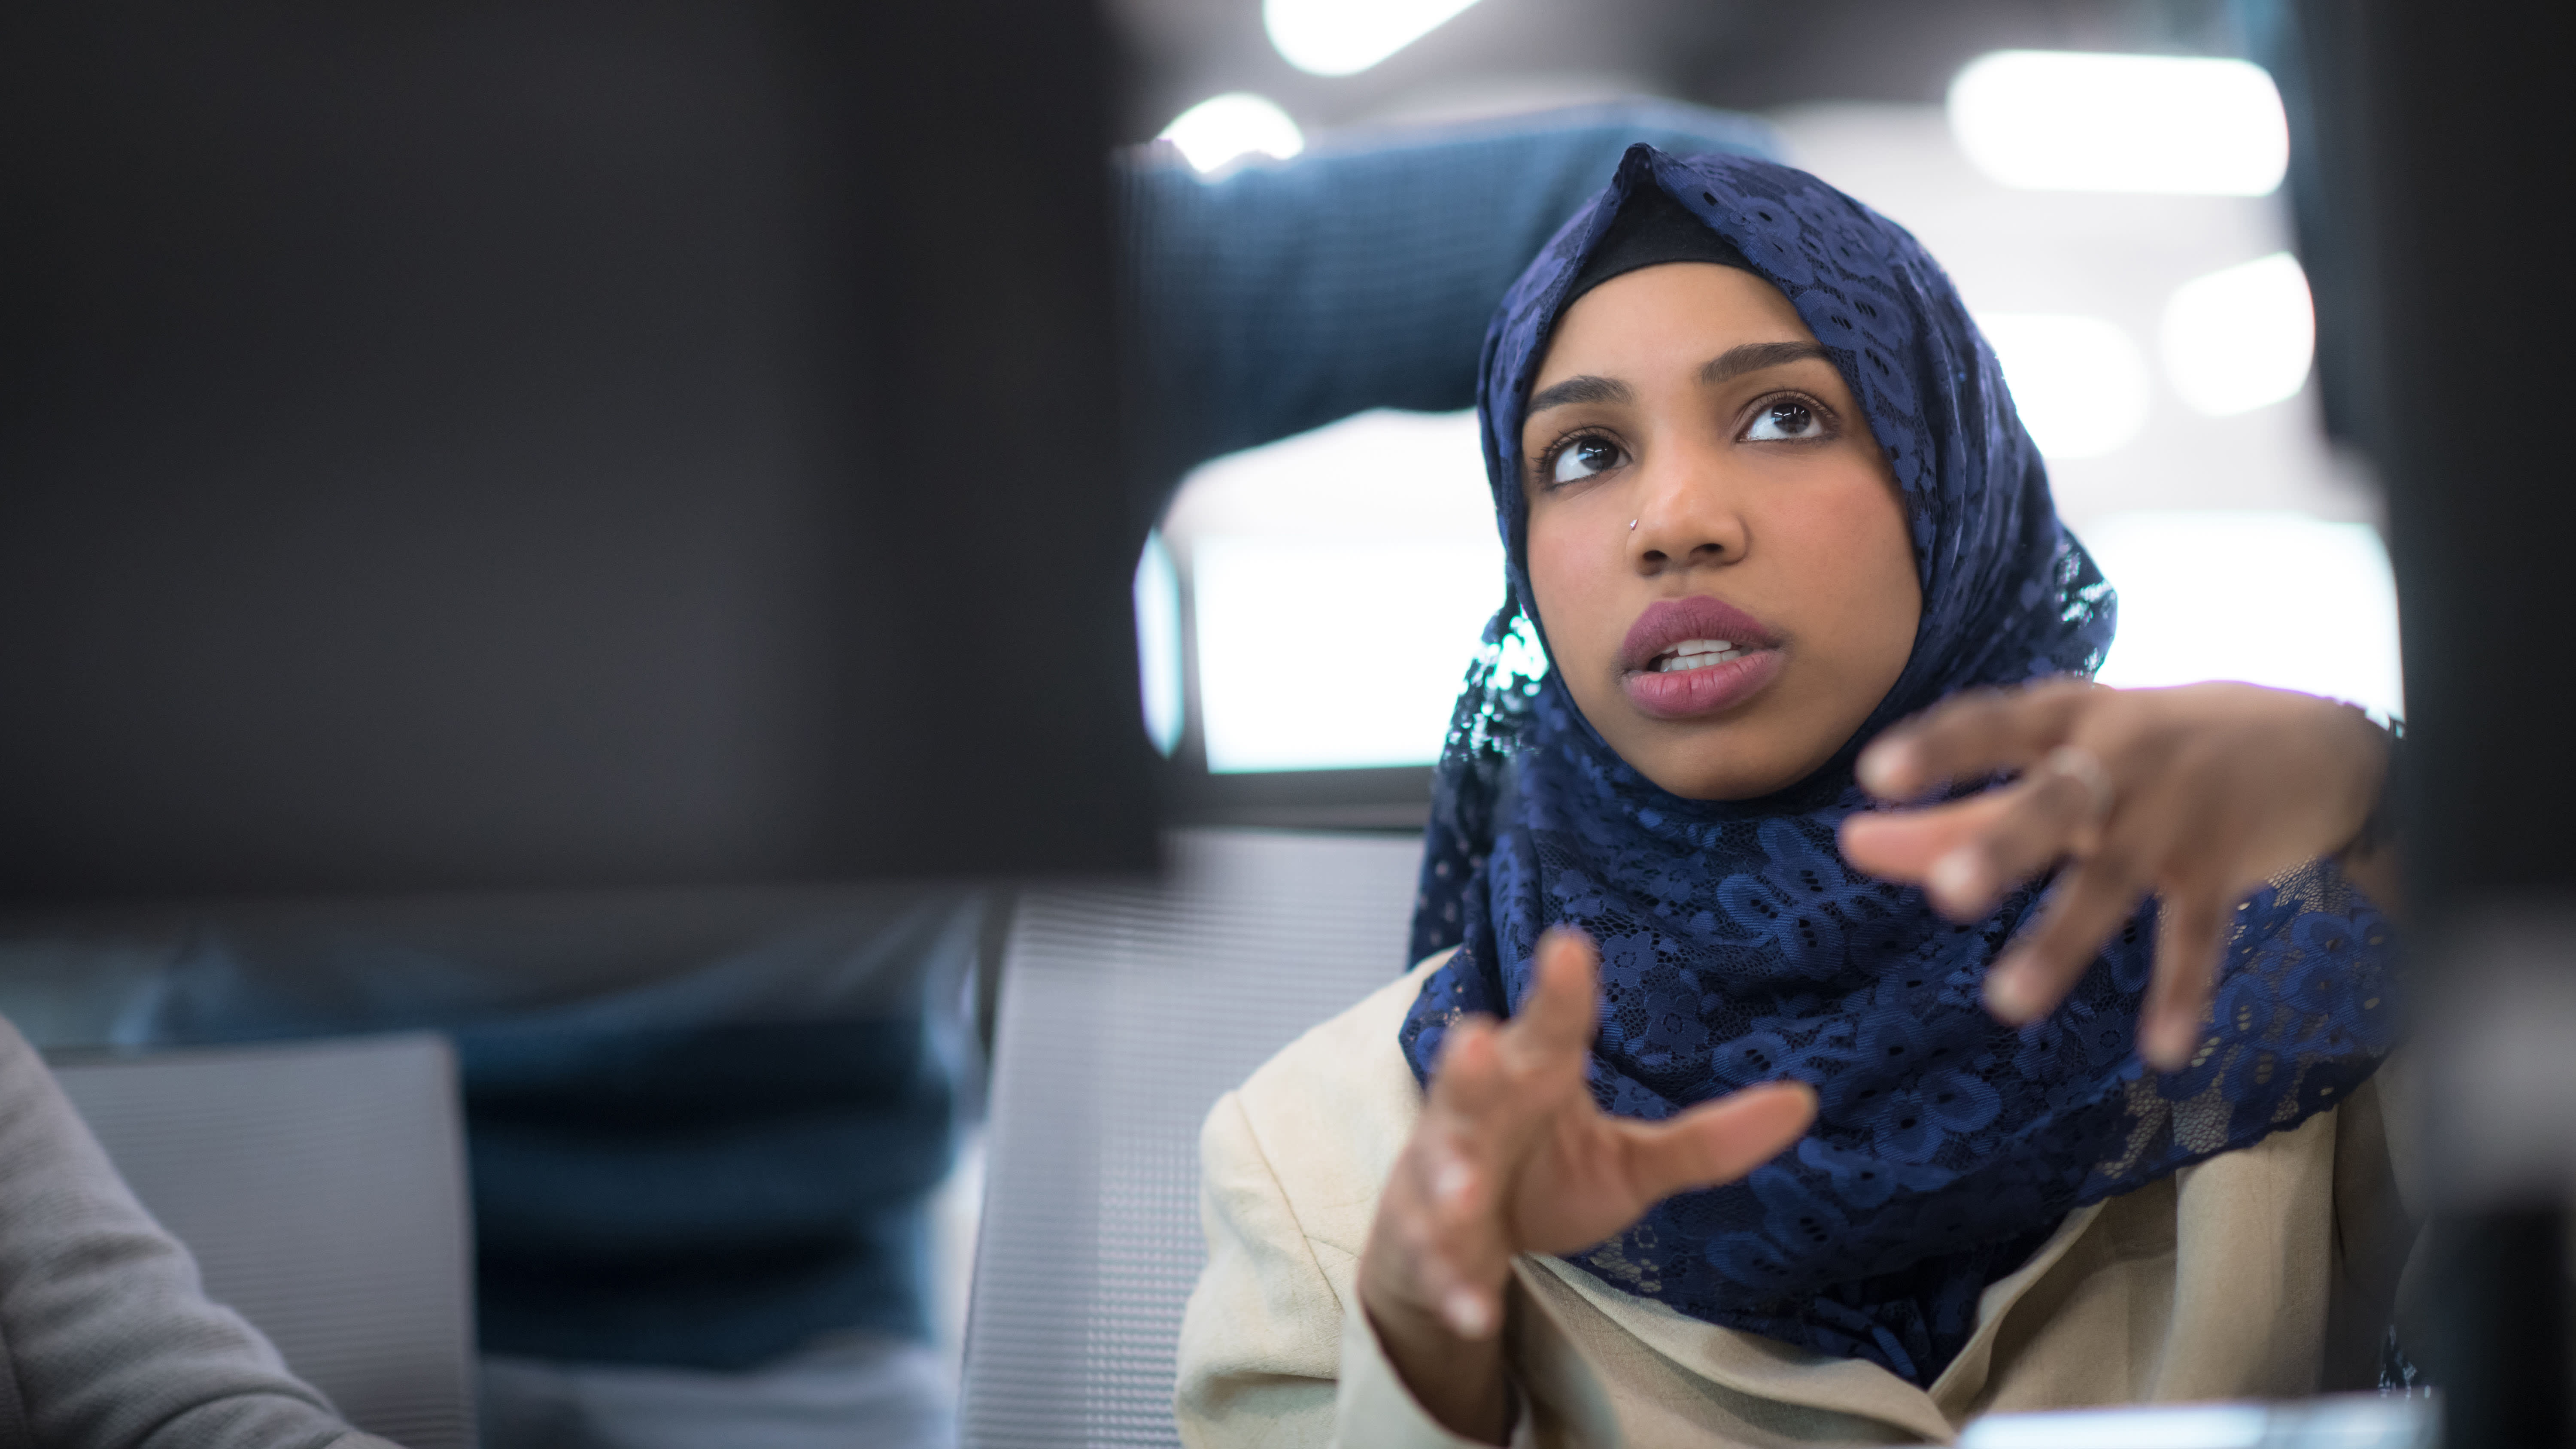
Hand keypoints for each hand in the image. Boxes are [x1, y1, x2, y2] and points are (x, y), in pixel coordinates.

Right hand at [1358, 929, 1816, 1442]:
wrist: (1449, 1243)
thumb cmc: (1541, 1177)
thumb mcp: (1630, 1163)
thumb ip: (1705, 1139)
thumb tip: (1805, 1101)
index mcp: (1531, 1080)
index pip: (1549, 1029)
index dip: (1558, 992)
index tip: (1569, 945)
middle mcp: (1476, 1118)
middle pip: (1469, 1084)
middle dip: (1468, 1066)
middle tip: (1476, 1040)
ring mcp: (1442, 1181)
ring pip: (1440, 1170)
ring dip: (1449, 1177)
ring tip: (1465, 1190)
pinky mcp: (1427, 1244)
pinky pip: (1438, 1262)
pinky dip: (1453, 1286)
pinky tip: (1475, 1310)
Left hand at [1837, 680, 2392, 1070]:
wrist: (2317, 742)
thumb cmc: (2148, 749)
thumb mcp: (2057, 764)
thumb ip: (1956, 809)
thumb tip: (1852, 844)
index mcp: (2067, 717)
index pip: (1994, 724)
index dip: (1939, 747)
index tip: (1874, 774)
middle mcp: (2121, 756)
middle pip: (2056, 798)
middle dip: (2004, 844)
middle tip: (1947, 895)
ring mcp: (2176, 813)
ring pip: (2115, 878)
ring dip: (2064, 938)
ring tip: (2008, 1003)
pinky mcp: (2227, 865)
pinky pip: (2199, 932)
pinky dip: (2183, 991)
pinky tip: (2162, 1050)